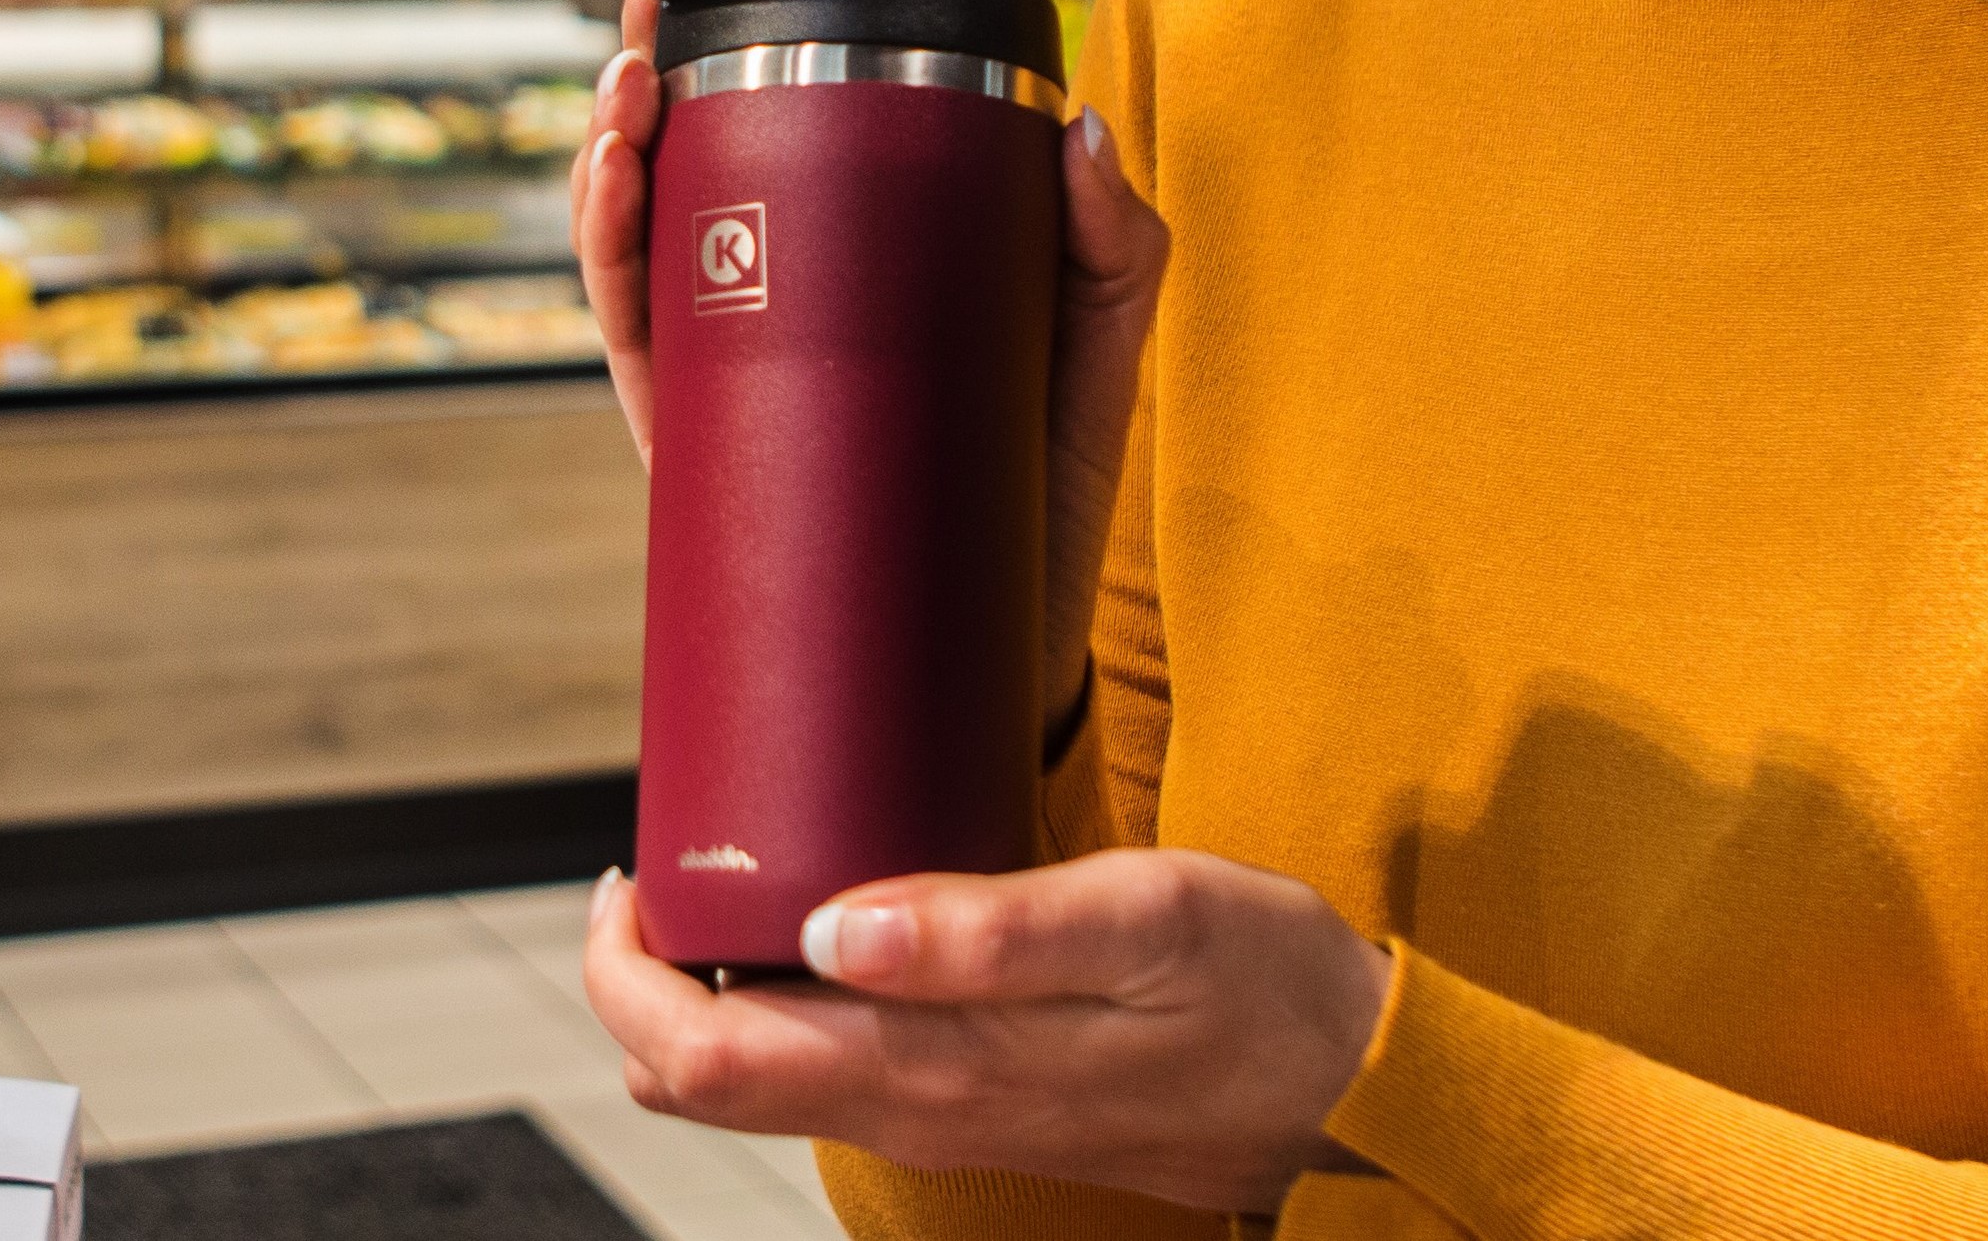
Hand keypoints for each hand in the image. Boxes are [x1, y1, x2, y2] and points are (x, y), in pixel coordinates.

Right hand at [571, 0, 1170, 709]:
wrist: (1008, 657)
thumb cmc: (1042, 490)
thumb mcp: (1095, 344)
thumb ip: (1110, 241)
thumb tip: (1084, 124)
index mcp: (841, 257)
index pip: (762, 126)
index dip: (714, 35)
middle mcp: (766, 304)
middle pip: (678, 160)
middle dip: (643, 57)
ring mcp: (727, 373)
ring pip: (633, 239)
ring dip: (610, 144)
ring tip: (631, 79)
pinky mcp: (702, 453)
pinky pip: (633, 345)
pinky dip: (610, 258)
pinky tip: (618, 187)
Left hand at [582, 850, 1392, 1214]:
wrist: (1360, 1087)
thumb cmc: (1267, 986)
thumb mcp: (1149, 919)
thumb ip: (992, 929)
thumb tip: (832, 930)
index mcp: (939, 1068)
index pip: (709, 1061)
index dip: (630, 979)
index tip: (627, 879)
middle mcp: (923, 1111)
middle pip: (709, 1085)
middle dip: (644, 989)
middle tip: (657, 870)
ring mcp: (950, 1117)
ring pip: (765, 1085)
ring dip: (712, 996)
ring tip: (728, 878)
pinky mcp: (984, 1101)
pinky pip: (836, 1072)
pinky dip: (786, 1006)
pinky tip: (823, 922)